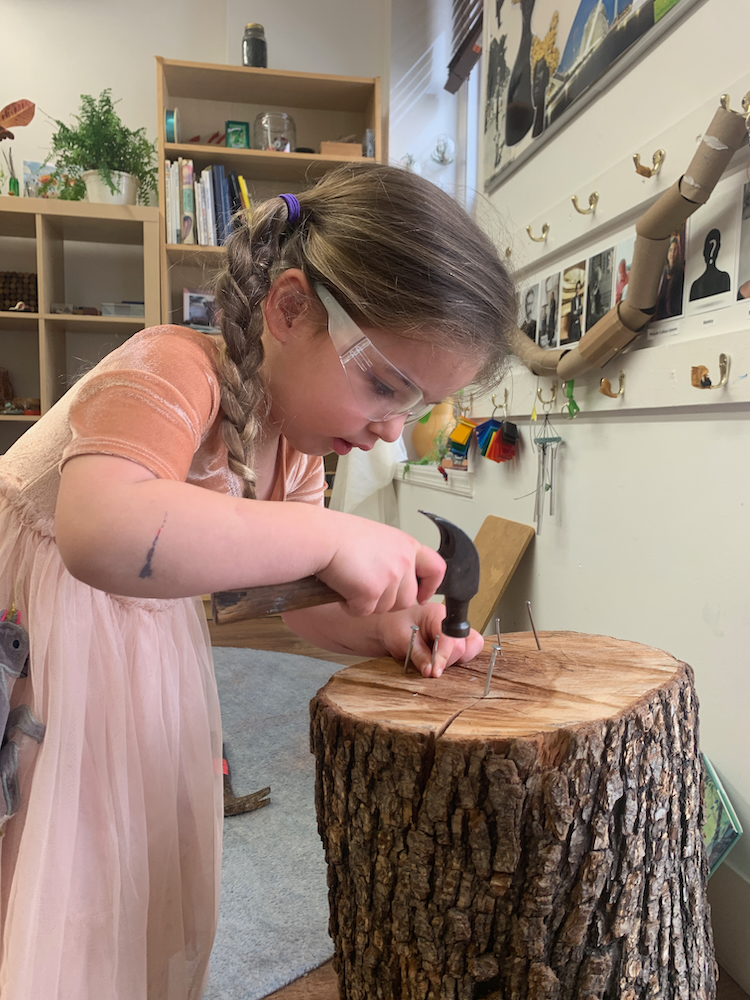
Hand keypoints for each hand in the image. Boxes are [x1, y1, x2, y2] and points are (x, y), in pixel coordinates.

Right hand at [315, 512, 445, 617]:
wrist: (322, 538)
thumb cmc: (341, 535)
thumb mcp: (379, 538)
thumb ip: (395, 556)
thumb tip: (399, 577)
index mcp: (407, 545)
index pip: (436, 569)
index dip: (430, 587)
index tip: (421, 595)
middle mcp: (404, 561)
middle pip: (408, 599)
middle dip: (388, 601)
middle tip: (367, 588)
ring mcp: (390, 578)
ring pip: (387, 608)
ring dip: (369, 603)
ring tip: (351, 582)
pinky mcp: (372, 592)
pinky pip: (365, 612)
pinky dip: (351, 606)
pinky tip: (342, 588)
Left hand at [378, 604, 483, 677]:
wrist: (388, 628)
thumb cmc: (394, 626)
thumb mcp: (402, 641)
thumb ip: (419, 656)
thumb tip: (431, 670)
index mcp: (438, 614)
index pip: (450, 638)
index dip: (443, 657)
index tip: (435, 672)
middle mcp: (450, 622)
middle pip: (462, 646)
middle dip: (445, 661)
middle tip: (428, 667)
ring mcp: (454, 632)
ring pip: (469, 650)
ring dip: (452, 662)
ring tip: (432, 662)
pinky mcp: (455, 642)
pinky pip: (466, 654)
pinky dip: (455, 662)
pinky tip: (438, 662)